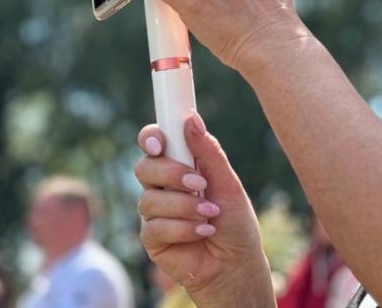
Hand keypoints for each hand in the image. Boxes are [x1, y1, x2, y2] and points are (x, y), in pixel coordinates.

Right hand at [135, 112, 275, 306]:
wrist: (237, 264)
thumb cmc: (235, 222)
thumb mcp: (228, 182)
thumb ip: (208, 151)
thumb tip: (191, 118)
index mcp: (180, 165)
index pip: (155, 142)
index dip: (152, 137)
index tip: (162, 142)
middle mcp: (163, 186)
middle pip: (144, 167)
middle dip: (171, 174)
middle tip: (199, 184)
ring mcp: (155, 212)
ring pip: (149, 199)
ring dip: (184, 206)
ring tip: (210, 215)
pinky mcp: (152, 238)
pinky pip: (154, 226)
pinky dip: (182, 228)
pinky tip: (202, 232)